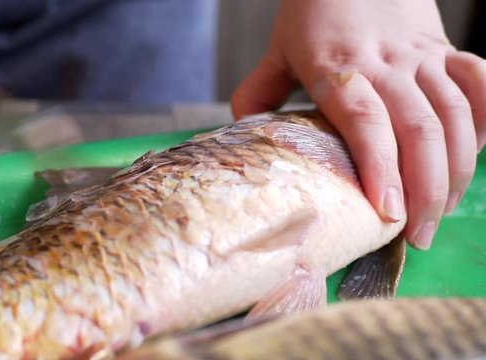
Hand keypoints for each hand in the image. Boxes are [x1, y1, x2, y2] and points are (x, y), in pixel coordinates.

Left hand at [232, 0, 484, 249]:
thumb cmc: (314, 10)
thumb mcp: (278, 50)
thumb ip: (258, 92)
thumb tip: (242, 137)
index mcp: (337, 66)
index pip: (364, 121)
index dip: (379, 167)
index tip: (387, 213)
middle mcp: (386, 63)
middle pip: (418, 128)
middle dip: (425, 190)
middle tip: (416, 236)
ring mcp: (421, 55)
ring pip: (454, 114)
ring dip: (456, 169)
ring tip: (440, 212)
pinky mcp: (445, 49)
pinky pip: (480, 82)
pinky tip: (475, 152)